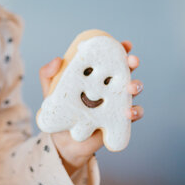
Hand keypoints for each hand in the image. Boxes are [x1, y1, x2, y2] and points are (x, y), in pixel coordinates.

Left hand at [39, 40, 143, 174]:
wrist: (62, 140)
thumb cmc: (58, 109)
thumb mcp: (49, 90)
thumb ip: (48, 74)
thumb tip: (58, 59)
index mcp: (93, 74)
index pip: (108, 57)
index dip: (119, 49)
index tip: (125, 44)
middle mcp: (107, 85)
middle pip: (125, 70)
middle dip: (132, 63)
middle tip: (132, 61)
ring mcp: (114, 102)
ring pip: (133, 89)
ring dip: (136, 86)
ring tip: (131, 88)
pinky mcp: (118, 120)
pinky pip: (134, 114)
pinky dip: (136, 112)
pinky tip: (129, 112)